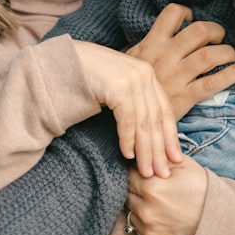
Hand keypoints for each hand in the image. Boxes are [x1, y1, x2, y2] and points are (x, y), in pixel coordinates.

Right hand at [73, 41, 181, 178]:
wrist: (59, 61)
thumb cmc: (85, 76)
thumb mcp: (115, 85)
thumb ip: (132, 100)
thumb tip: (147, 132)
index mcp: (146, 73)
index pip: (165, 110)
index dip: (170, 136)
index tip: (175, 159)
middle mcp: (143, 73)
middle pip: (156, 118)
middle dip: (160, 149)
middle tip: (163, 173)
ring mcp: (131, 78)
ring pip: (144, 122)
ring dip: (145, 150)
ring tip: (146, 171)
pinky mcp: (118, 86)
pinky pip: (127, 119)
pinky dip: (128, 139)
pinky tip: (128, 155)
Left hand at [126, 156, 207, 234]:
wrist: (221, 223)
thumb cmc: (202, 190)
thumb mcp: (183, 165)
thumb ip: (157, 157)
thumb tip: (140, 153)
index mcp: (151, 187)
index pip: (128, 175)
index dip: (138, 173)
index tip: (148, 175)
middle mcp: (146, 211)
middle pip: (127, 195)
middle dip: (137, 191)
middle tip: (155, 191)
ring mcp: (148, 231)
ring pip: (131, 214)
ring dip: (140, 208)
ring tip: (161, 207)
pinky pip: (139, 232)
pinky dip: (147, 226)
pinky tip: (163, 221)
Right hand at [127, 4, 234, 118]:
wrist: (126, 117)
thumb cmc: (130, 87)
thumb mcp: (131, 60)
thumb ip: (146, 46)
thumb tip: (160, 35)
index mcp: (152, 43)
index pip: (172, 14)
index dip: (187, 12)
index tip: (192, 20)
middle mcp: (166, 55)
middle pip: (199, 31)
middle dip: (216, 30)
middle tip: (219, 38)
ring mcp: (176, 75)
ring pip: (209, 55)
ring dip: (227, 51)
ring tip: (231, 55)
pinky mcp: (184, 95)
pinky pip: (211, 82)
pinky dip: (230, 74)